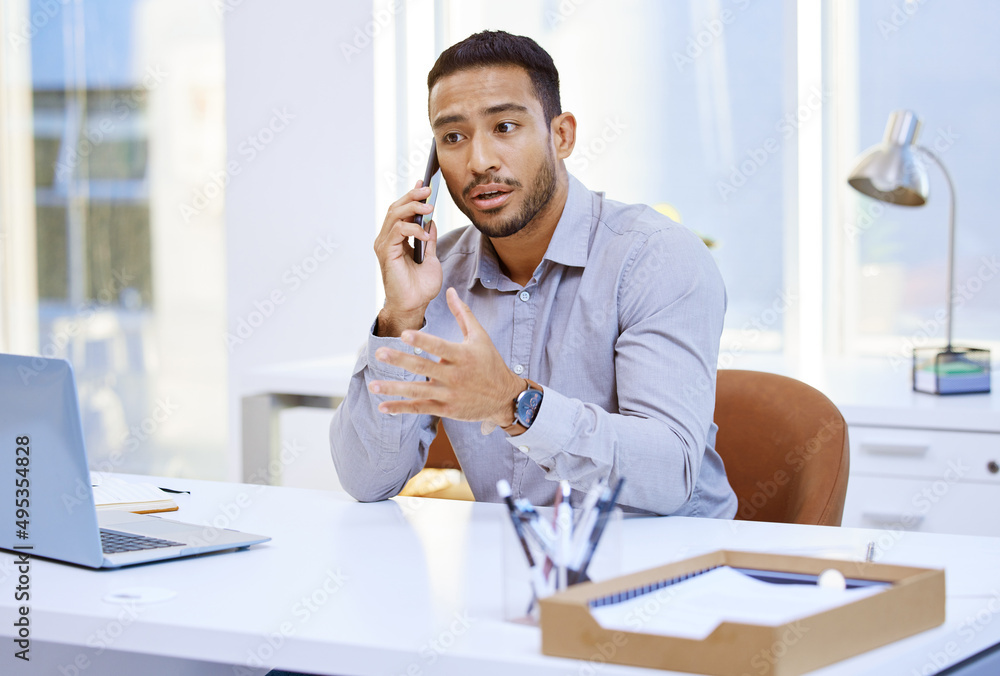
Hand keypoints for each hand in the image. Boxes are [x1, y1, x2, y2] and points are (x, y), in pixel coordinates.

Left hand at [369, 287, 524, 425]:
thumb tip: (450, 290)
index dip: (422, 340)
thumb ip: (462, 313)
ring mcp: (449, 394)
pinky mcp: (446, 409)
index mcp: (462, 355)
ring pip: (418, 391)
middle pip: (423, 367)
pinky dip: (402, 408)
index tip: (403, 333)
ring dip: (394, 389)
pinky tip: (383, 407)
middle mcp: (455, 376)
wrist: (505, 397)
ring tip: (373, 385)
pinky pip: (421, 408)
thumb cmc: (491, 363)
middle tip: (379, 353)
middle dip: (400, 360)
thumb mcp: (480, 336)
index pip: (439, 346)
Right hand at [374, 181, 442, 335]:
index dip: (411, 196)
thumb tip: (431, 221)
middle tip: (428, 191)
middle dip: (412, 196)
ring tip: (429, 208)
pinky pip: (397, 231)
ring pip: (394, 215)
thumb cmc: (420, 286)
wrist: (414, 305)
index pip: (401, 211)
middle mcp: (387, 239)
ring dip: (413, 208)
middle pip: (396, 208)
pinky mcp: (386, 252)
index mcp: (397, 238)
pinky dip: (413, 229)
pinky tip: (425, 235)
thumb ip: (429, 239)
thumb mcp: (431, 257)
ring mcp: (385, 244)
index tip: (424, 184)